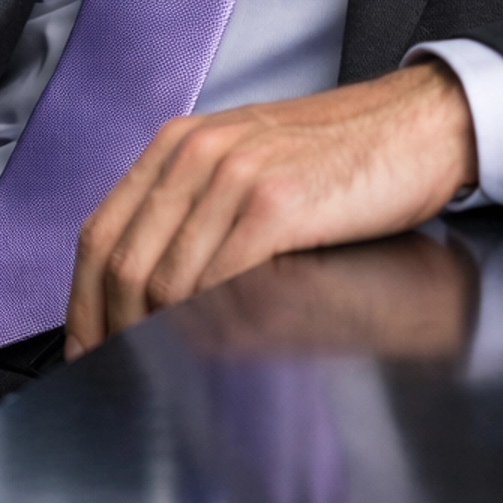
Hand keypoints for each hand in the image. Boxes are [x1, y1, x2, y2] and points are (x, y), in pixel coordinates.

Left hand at [64, 59, 476, 358]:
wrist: (418, 124)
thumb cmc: (341, 153)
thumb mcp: (248, 161)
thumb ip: (195, 207)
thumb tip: (149, 288)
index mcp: (180, 143)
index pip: (100, 233)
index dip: (83, 303)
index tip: (86, 349)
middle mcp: (196, 153)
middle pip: (122, 263)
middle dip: (109, 333)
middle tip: (111, 378)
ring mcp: (234, 176)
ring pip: (165, 281)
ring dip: (153, 341)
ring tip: (158, 378)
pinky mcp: (276, 205)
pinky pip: (217, 281)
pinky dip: (203, 324)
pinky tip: (205, 351)